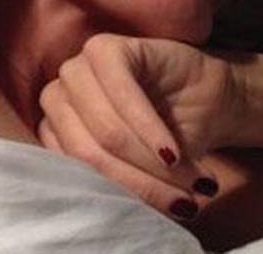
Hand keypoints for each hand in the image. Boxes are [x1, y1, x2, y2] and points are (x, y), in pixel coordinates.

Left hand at [37, 33, 245, 220]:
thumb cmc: (170, 142)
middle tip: (183, 202)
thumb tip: (114, 211)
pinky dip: (150, 129)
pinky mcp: (106, 48)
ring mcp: (78, 69)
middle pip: (87, 153)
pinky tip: (172, 151)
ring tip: (188, 178)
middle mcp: (58, 97)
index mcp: (54, 129)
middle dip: (139, 182)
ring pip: (105, 130)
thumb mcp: (141, 171)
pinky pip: (123, 94)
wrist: (207, 99)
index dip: (119, 196)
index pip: (73, 172)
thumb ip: (118, 184)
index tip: (160, 213)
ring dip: (149, 161)